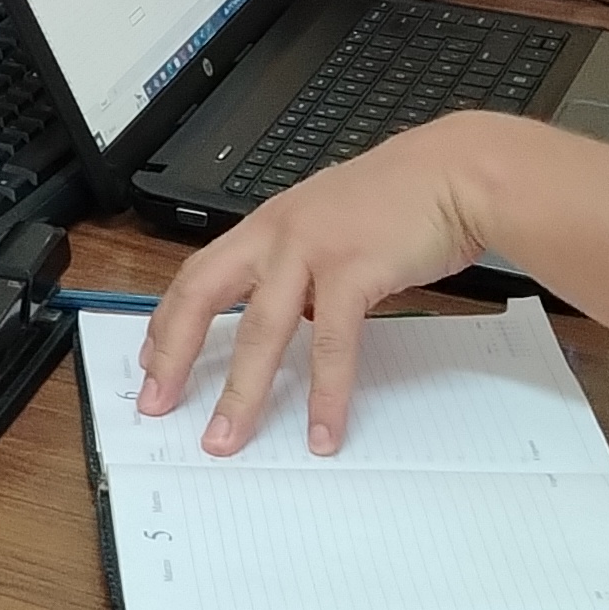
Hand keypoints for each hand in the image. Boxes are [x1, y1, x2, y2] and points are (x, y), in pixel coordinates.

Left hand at [134, 116, 510, 456]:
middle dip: (175, 354)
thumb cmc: (403, 198)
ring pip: (261, 330)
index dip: (167, 322)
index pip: (197, 275)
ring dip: (242, 392)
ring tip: (227, 437)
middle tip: (158, 404)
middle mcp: (279, 233)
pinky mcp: (355, 270)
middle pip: (204, 295)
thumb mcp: (330, 223)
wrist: (458, 171)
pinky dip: (326, 393)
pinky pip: (331, 344)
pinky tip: (322, 429)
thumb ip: (300, 265)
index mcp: (268, 224)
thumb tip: (287, 316)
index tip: (150, 364)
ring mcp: (313, 249)